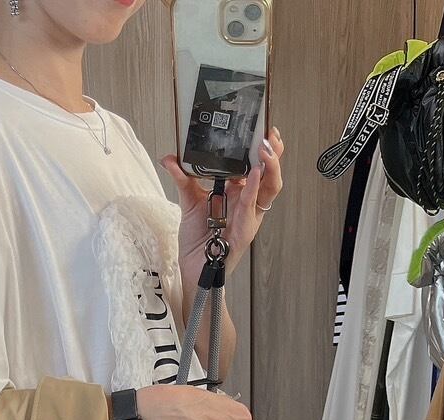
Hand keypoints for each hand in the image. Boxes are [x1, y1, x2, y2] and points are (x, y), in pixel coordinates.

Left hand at [162, 127, 285, 279]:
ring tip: (265, 148)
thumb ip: (183, 178)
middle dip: (274, 152)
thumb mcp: (190, 202)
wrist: (194, 267)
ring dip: (270, 166)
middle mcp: (248, 201)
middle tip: (269, 133)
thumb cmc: (198, 239)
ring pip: (270, 187)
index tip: (261, 127)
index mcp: (240, 192)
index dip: (262, 147)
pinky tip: (254, 172)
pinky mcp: (246, 228)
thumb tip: (170, 158)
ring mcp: (249, 215)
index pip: (256, 164)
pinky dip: (254, 187)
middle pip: (270, 172)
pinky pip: (252, 204)